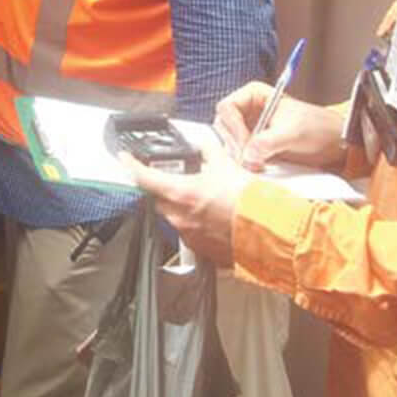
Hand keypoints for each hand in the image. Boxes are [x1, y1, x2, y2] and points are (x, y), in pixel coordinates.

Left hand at [122, 140, 249, 265]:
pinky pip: (191, 234)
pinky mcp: (202, 251)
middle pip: (159, 199)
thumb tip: (203, 145)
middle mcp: (179, 217)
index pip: (143, 177)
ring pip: (175, 217)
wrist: (271, 231)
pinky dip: (198, 225)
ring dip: (184, 208)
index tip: (125, 159)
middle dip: (165, 189)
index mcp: (180, 193)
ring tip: (206, 201)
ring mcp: (189, 236)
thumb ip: (208, 151)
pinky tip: (214, 219)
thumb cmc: (249, 202)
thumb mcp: (226, 165)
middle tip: (180, 181)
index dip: (131, 166)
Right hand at [213, 82, 346, 171]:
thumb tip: (248, 155)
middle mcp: (248, 111)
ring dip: (239, 154)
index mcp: (254, 95)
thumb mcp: (293, 133)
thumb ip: (268, 142)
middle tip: (249, 158)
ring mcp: (250, 129)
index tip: (246, 144)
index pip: (227, 108)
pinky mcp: (254, 147)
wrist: (335, 144)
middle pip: (224, 126)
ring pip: (229, 142)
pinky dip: (245, 162)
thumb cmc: (319, 128)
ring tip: (255, 164)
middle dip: (235, 143)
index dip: (234, 127)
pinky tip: (257, 167)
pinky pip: (240, 154)